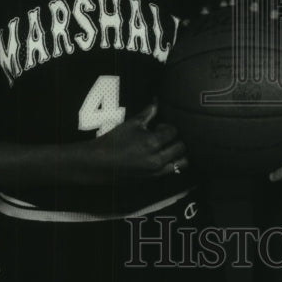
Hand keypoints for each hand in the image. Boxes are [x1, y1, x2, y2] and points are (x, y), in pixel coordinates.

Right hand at [69, 103, 187, 184]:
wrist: (99, 163)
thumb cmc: (113, 141)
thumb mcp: (131, 124)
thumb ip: (148, 113)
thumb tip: (157, 102)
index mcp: (152, 143)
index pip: (173, 132)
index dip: (167, 127)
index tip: (158, 127)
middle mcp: (157, 159)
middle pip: (181, 147)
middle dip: (175, 139)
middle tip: (163, 137)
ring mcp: (156, 171)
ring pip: (182, 163)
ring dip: (178, 154)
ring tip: (168, 148)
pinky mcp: (152, 179)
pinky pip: (172, 171)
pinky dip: (172, 164)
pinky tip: (162, 157)